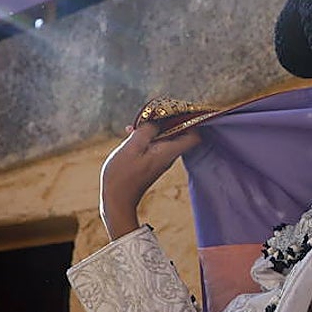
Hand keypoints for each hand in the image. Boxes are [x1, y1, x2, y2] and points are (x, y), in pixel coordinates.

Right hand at [99, 122, 200, 239]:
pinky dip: (147, 137)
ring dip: (154, 128)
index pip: (194, 136)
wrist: (117, 200)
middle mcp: (169, 157)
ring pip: (165, 138)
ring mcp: (160, 161)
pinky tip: (130, 133)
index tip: (176, 111)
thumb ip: (147, 131)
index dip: (189, 121)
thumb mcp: (132, 147)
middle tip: (153, 113)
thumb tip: (157, 120)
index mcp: (169, 152)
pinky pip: (155, 145)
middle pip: (180, 134)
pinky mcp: (151, 163)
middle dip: (168, 120)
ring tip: (137, 123)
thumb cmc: (122, 175)